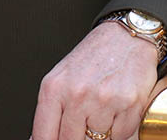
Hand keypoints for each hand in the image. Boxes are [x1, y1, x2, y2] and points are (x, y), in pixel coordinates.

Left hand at [30, 21, 166, 139]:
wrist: (125, 37)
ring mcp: (103, 101)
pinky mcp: (128, 106)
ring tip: (101, 111)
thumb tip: (37, 139)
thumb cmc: (93, 57)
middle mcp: (77, 94)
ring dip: (99, 134)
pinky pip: (120, 137)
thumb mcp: (62, 78)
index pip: (44, 136)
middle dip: (77, 136)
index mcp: (54, 87)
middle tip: (83, 123)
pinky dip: (118, 130)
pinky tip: (116, 109)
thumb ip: (49, 111)